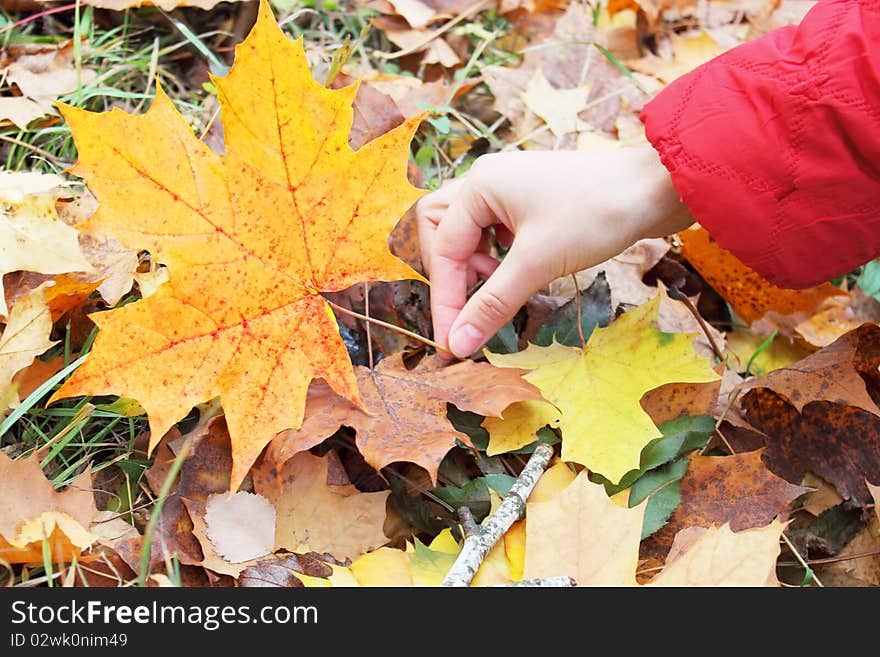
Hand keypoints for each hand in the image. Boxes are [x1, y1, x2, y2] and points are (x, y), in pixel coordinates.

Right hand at [416, 144, 692, 358]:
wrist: (657, 188)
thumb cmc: (596, 214)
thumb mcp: (537, 263)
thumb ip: (492, 304)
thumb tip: (458, 345)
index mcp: (479, 185)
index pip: (444, 250)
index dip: (446, 301)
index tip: (451, 342)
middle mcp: (487, 181)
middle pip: (442, 231)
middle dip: (453, 272)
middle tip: (475, 299)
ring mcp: (510, 189)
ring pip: (468, 232)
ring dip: (475, 264)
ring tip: (500, 283)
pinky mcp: (532, 201)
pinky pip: (495, 232)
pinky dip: (498, 256)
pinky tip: (519, 269)